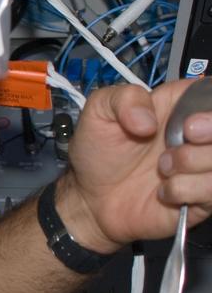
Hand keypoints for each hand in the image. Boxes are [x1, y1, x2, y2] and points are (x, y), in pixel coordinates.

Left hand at [58, 79, 211, 253]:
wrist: (91, 196)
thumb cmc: (100, 150)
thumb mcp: (99, 111)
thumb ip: (124, 99)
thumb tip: (149, 122)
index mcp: (181, 106)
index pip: (211, 95)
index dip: (209, 107)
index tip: (190, 119)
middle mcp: (199, 135)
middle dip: (211, 131)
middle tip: (186, 135)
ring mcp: (203, 167)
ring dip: (192, 162)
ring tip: (161, 167)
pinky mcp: (203, 197)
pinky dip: (185, 189)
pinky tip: (163, 191)